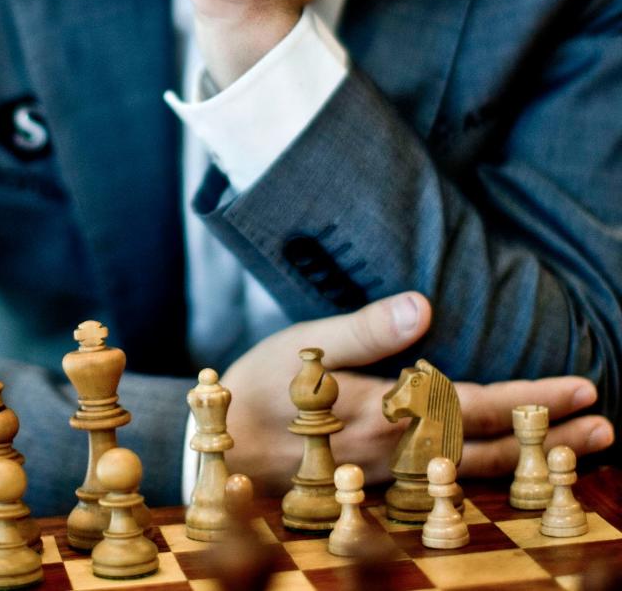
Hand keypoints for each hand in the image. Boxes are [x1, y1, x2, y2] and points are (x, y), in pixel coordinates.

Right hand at [221, 291, 614, 492]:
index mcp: (387, 412)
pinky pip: (448, 492)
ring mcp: (393, 481)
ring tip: (580, 453)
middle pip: (491, 449)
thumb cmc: (259, 388)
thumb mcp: (304, 346)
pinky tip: (511, 474)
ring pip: (476, 476)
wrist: (218, 450)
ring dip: (534, 464)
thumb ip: (365, 329)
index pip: (477, 405)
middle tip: (606, 428)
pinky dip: (490, 483)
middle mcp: (399, 454)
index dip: (533, 399)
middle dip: (552, 439)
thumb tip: (422, 306)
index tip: (584, 391)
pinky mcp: (381, 494)